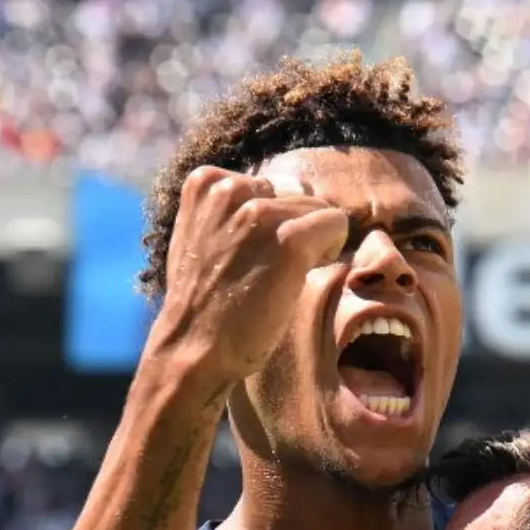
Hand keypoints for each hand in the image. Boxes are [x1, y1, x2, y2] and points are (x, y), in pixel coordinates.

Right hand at [145, 166, 349, 382]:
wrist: (194, 347)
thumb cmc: (203, 302)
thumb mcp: (201, 238)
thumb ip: (229, 212)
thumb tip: (281, 195)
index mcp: (205, 182)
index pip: (266, 185)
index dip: (270, 222)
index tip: (254, 254)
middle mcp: (230, 188)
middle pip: (294, 195)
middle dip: (292, 229)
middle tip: (270, 270)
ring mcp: (260, 213)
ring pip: (317, 209)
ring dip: (311, 242)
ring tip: (281, 276)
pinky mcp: (289, 240)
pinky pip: (334, 224)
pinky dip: (330, 248)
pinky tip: (305, 274)